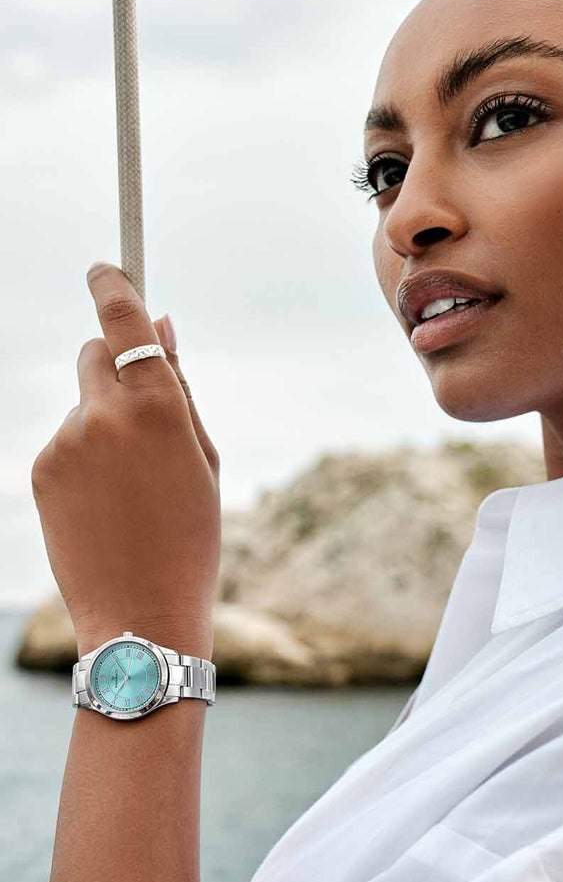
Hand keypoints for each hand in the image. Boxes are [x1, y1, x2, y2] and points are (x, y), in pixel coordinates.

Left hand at [31, 263, 220, 658]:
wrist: (141, 613)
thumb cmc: (189, 536)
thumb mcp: (203, 458)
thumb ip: (180, 388)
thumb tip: (162, 329)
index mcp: (157, 408)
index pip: (124, 322)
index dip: (113, 286)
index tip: (105, 268)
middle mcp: (103, 414)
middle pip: (94, 355)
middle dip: (115, 367)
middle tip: (143, 416)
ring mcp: (65, 442)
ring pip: (83, 405)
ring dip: (104, 424)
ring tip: (130, 487)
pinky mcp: (40, 470)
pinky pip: (65, 441)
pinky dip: (84, 457)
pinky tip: (105, 503)